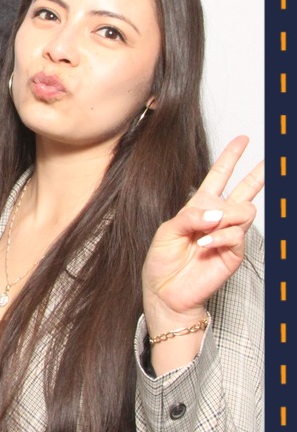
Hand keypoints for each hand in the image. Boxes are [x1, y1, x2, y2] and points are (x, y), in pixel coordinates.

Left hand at [143, 135, 263, 337]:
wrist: (165, 291)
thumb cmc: (162, 262)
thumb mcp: (167, 231)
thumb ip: (189, 216)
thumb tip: (216, 212)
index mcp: (200, 207)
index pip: (219, 177)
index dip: (230, 157)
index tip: (243, 139)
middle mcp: (218, 218)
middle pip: (245, 190)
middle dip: (258, 174)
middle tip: (270, 161)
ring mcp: (229, 235)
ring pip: (245, 210)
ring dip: (225, 216)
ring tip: (204, 232)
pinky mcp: (234, 252)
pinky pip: (237, 234)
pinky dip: (220, 236)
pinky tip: (205, 243)